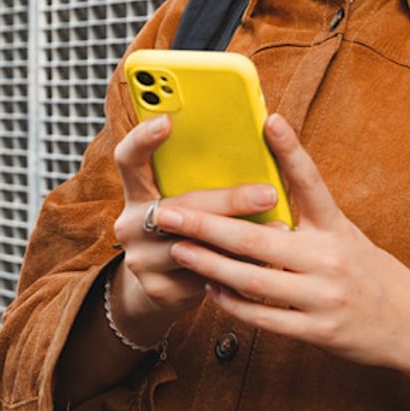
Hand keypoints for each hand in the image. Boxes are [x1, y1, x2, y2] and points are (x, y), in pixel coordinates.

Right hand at [107, 115, 280, 343]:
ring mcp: (140, 259)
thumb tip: (257, 141)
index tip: (167, 121)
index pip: (129, 159)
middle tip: (268, 193)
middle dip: (227, 200)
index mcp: (137, 191)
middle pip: (177, 206)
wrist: (162, 287)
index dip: (143, 138)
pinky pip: (204, 275)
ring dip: (240, 238)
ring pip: (195, 246)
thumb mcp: (184, 199)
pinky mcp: (157, 289)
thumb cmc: (187, 228)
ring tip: (281, 228)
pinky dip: (238, 267)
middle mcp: (131, 223)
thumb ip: (201, 178)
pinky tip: (266, 261)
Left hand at [154, 114, 409, 372]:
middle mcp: (330, 258)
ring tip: (178, 249)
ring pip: (253, 281)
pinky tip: (210, 287)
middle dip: (207, 225)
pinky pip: (264, 318)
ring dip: (210, 264)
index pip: (311, 182)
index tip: (269, 120)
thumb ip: (309, 214)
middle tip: (168, 212)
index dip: (291, 150)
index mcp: (337, 227)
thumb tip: (265, 187)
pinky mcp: (318, 331)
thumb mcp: (346, 234)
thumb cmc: (372, 273)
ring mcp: (323, 297)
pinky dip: (232, 303)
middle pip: (258, 239)